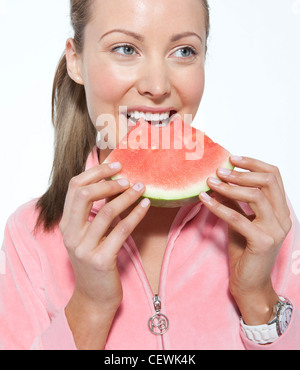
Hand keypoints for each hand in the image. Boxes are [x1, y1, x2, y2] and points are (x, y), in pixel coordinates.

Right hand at [60, 161, 149, 347]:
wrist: (94, 298)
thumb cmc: (96, 261)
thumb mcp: (88, 235)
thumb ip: (93, 212)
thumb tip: (113, 181)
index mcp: (66, 224)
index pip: (74, 186)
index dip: (95, 172)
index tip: (115, 165)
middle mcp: (71, 234)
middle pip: (84, 194)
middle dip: (108, 181)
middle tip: (128, 177)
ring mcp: (84, 248)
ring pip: (106, 211)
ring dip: (126, 196)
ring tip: (141, 187)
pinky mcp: (101, 260)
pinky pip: (121, 230)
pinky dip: (135, 214)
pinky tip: (146, 205)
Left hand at [199, 156, 290, 324]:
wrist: (250, 285)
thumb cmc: (246, 252)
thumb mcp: (240, 221)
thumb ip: (235, 201)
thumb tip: (220, 179)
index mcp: (280, 210)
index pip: (274, 176)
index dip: (253, 163)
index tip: (232, 158)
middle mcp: (282, 218)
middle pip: (268, 181)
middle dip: (241, 172)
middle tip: (219, 170)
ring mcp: (274, 230)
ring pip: (255, 196)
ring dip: (229, 187)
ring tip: (210, 182)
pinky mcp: (262, 242)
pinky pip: (237, 218)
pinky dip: (219, 206)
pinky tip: (204, 200)